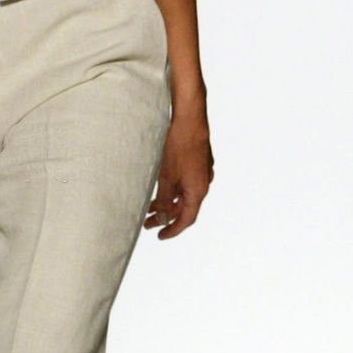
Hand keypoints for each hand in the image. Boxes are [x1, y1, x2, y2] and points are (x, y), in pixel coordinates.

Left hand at [144, 110, 213, 239]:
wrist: (189, 117)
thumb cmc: (178, 145)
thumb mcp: (166, 177)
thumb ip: (164, 200)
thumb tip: (163, 219)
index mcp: (198, 190)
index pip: (187, 218)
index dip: (173, 229)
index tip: (160, 235)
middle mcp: (203, 182)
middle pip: (185, 206)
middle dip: (166, 215)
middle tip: (148, 222)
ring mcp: (202, 171)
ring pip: (184, 193)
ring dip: (168, 201)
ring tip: (150, 206)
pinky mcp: (198, 160)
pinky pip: (186, 181)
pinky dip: (173, 188)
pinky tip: (160, 186)